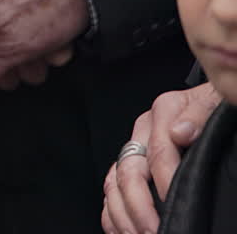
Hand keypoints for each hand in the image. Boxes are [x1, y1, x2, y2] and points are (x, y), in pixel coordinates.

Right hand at [102, 83, 220, 233]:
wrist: (208, 106)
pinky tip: (120, 230)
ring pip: (113, 183)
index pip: (157, 151)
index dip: (165, 180)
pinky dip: (111, 213)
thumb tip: (180, 132)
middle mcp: (142, 132)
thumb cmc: (213, 108)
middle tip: (151, 230)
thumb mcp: (212, 102)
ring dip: (122, 214)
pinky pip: (110, 191)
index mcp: (162, 113)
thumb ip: (198, 113)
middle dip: (138, 206)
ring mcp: (133, 149)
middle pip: (128, 171)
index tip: (175, 202)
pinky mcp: (129, 165)